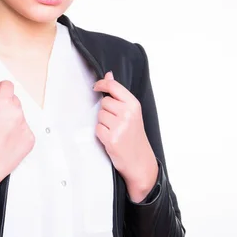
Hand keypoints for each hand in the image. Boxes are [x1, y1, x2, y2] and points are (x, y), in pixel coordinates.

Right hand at [0, 73, 34, 190]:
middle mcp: (18, 112)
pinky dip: (19, 132)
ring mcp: (26, 125)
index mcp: (4, 103)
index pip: (8, 85)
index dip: (1, 89)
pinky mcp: (31, 137)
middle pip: (15, 101)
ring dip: (13, 119)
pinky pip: (26, 129)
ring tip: (1, 132)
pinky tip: (8, 140)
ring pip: (20, 115)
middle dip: (7, 106)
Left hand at [93, 71, 157, 201]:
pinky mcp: (111, 139)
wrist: (140, 161)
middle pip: (104, 102)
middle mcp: (127, 114)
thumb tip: (109, 75)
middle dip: (106, 111)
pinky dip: (101, 133)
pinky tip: (111, 138)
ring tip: (114, 130)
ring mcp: (119, 127)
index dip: (102, 84)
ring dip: (103, 123)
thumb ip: (119, 94)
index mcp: (134, 105)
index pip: (114, 86)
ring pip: (99, 115)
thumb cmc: (135, 136)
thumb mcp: (132, 112)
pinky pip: (97, 128)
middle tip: (116, 121)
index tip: (96, 86)